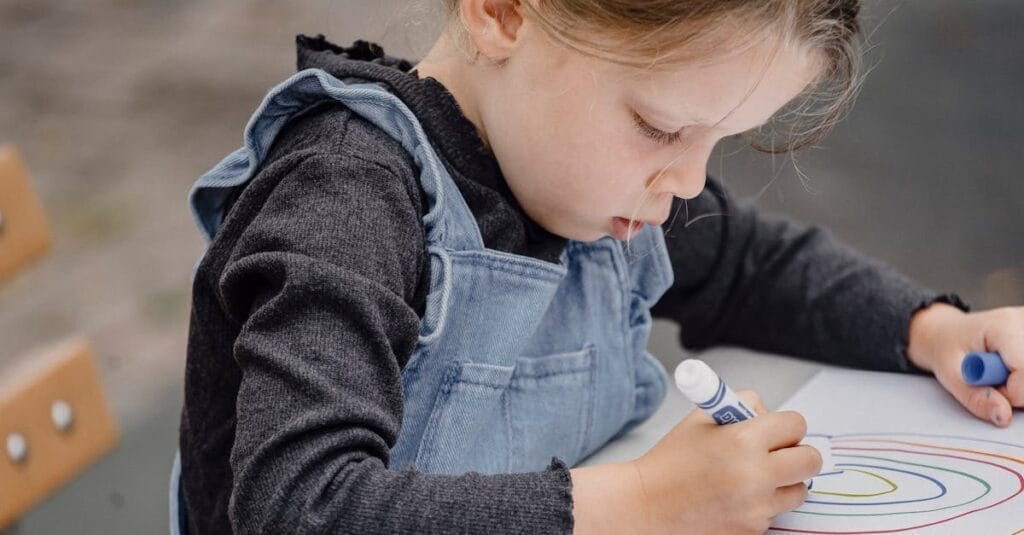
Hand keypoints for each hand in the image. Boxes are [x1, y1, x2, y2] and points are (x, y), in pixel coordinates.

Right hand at [571, 390, 820, 534]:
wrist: (649, 503)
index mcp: (743, 440)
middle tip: (778, 452)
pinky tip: (737, 496)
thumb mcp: (702, 417)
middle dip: (797, 452)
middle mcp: (755, 475)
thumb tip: (770, 414)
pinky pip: (776, 511)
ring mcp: (756, 507)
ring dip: (784, 481)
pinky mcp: (752, 529)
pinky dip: (764, 503)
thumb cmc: (673, 459)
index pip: (796, 424)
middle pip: (810, 459)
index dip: (786, 424)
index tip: (776, 429)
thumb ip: (742, 406)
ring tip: (754, 476)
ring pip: (799, 490)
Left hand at [907, 303, 1023, 426]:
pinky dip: (1021, 377)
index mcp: (1004, 326)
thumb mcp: (949, 375)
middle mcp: (1023, 322)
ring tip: (999, 372)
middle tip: (993, 379)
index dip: (1011, 393)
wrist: (948, 332)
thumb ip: (975, 398)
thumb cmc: (948, 348)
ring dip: (1020, 383)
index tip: (990, 387)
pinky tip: (1010, 368)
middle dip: (1017, 388)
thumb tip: (1004, 417)